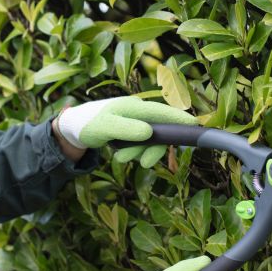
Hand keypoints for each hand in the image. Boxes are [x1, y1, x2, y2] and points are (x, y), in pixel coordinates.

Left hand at [56, 97, 196, 166]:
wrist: (75, 129)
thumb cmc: (90, 124)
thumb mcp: (105, 128)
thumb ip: (126, 130)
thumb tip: (149, 133)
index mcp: (135, 107)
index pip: (163, 112)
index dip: (180, 119)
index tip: (196, 125)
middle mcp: (139, 114)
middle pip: (160, 132)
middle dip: (153, 149)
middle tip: (143, 163)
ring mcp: (136, 123)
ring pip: (150, 142)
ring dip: (138, 153)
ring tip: (119, 157)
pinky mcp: (132, 133)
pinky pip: (140, 146)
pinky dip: (132, 153)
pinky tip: (118, 153)